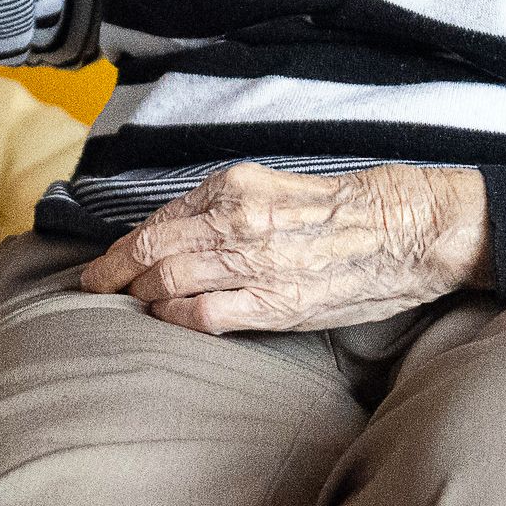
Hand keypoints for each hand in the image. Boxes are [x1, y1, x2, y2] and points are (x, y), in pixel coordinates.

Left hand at [77, 163, 491, 333]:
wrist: (408, 228)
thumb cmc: (344, 208)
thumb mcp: (273, 188)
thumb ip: (224, 210)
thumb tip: (176, 237)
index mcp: (235, 186)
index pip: (157, 220)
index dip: (120, 247)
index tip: (102, 263)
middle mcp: (236, 219)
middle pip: (151, 251)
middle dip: (115, 273)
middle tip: (97, 288)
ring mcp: (254, 262)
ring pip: (167, 281)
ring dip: (140, 296)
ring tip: (128, 305)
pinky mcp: (276, 302)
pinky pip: (202, 314)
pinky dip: (174, 318)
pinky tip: (167, 320)